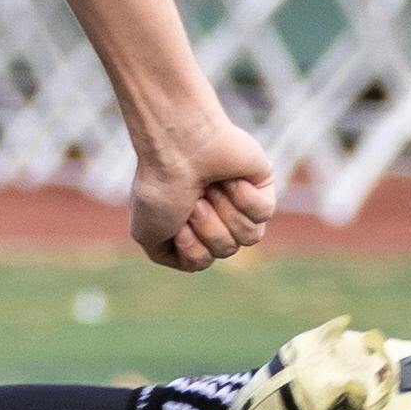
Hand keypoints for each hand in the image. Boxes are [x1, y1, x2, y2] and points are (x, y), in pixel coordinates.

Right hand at [130, 110, 273, 274]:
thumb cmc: (161, 186)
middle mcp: (215, 217)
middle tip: (193, 198)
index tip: (175, 221)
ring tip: (210, 187)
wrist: (180, 147)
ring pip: (250, 237)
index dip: (190, 248)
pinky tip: (230, 179)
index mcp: (188, 228)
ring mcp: (240, 203)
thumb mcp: (147, 233)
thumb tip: (192, 250)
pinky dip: (243, 198)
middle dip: (208, 227)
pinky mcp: (262, 187)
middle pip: (226, 250)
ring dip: (225, 213)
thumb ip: (167, 254)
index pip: (201, 262)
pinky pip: (263, 214)